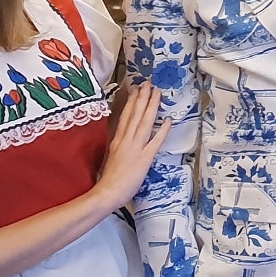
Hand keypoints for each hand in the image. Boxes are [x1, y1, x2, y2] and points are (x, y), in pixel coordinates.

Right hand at [92, 83, 171, 209]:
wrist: (107, 193)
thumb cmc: (108, 180)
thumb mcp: (111, 158)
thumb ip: (118, 147)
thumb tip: (123, 139)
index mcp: (117, 141)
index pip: (125, 117)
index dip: (131, 103)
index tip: (135, 90)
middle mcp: (125, 140)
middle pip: (134, 115)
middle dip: (142, 98)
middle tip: (148, 83)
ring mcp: (135, 148)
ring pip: (144, 122)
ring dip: (151, 106)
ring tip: (157, 93)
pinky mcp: (144, 158)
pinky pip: (155, 142)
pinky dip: (161, 130)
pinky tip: (168, 120)